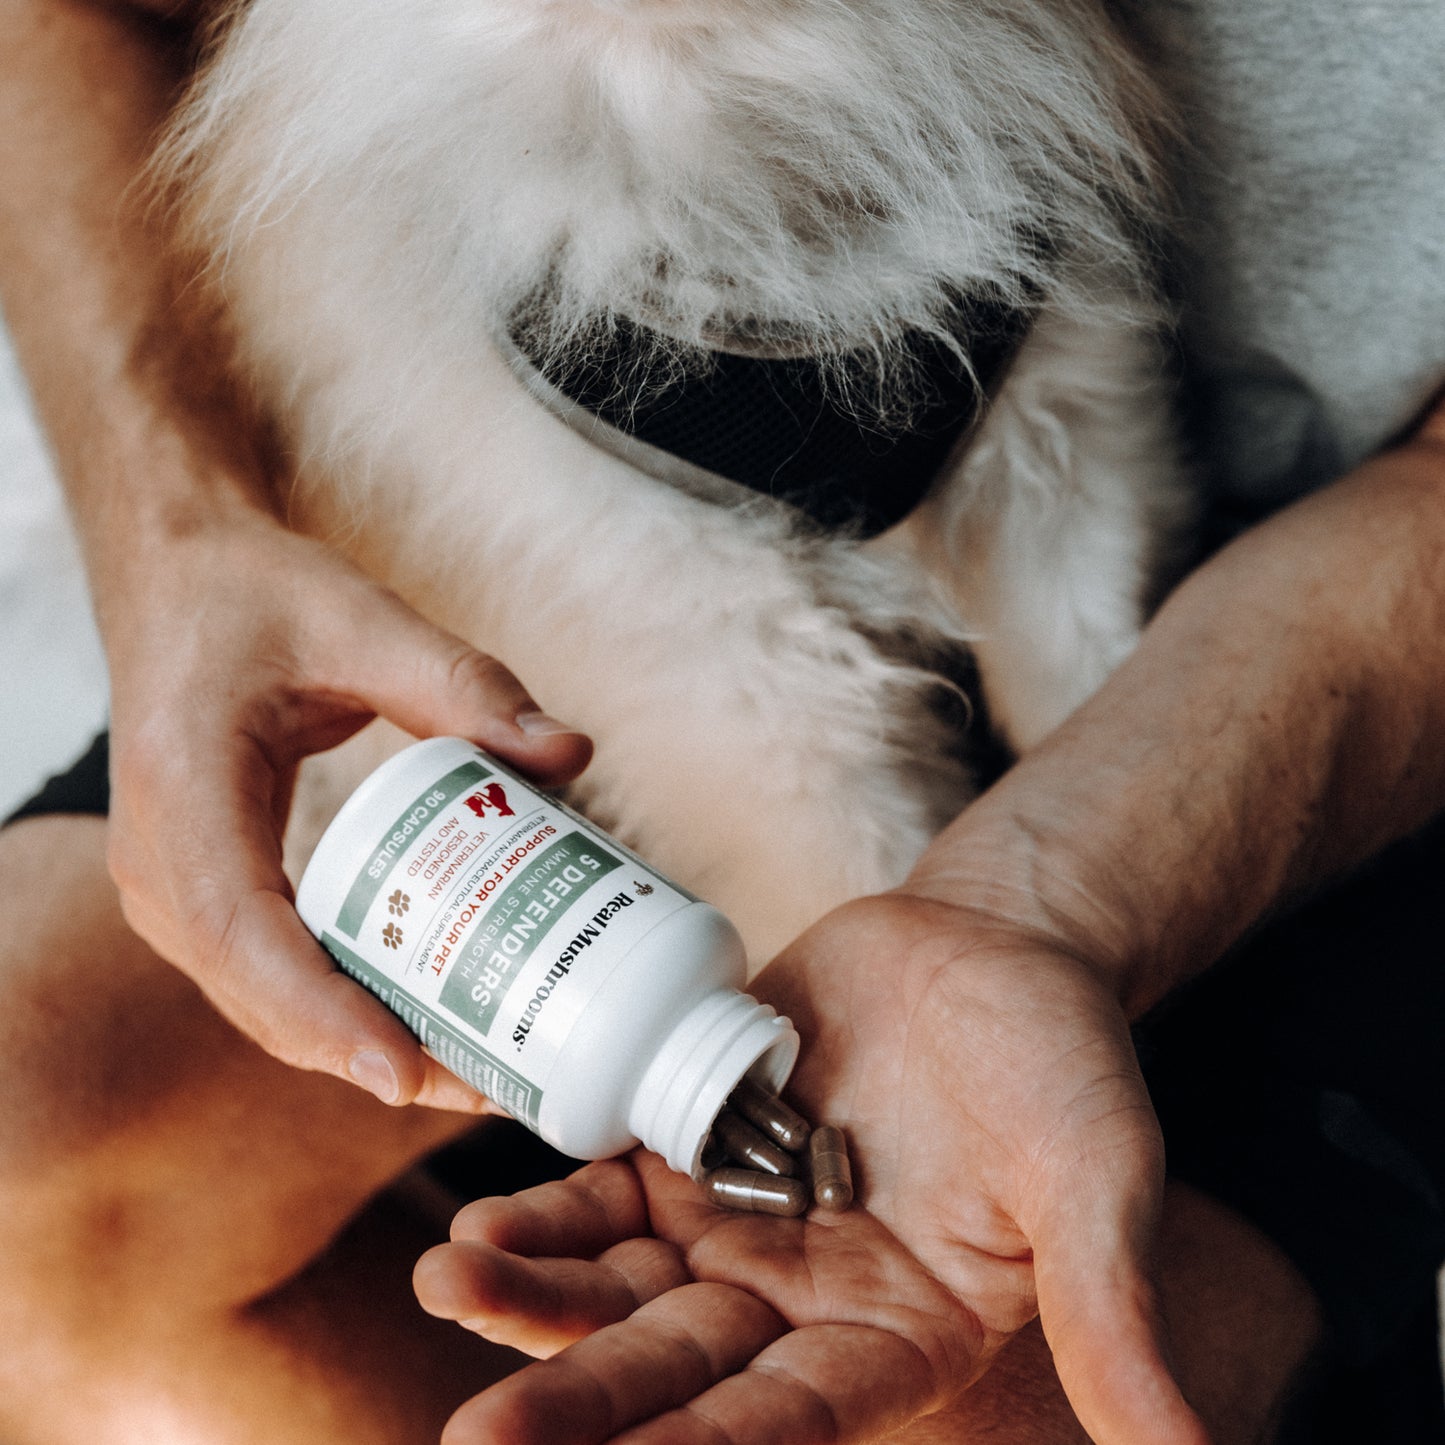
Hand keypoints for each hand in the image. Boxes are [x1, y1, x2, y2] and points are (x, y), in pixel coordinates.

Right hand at [103, 497, 591, 1106]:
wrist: (177, 578)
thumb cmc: (256, 593)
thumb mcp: (363, 620)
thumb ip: (466, 683)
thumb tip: (572, 753)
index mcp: (185, 788)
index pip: (241, 931)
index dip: (320, 1013)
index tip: (406, 1069)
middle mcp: (160, 855)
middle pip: (254, 990)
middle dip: (366, 1051)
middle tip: (486, 1081)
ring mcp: (173, 881)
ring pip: (258, 994)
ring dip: (355, 1042)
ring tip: (472, 1066)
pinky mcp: (204, 886)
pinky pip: (264, 967)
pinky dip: (335, 1005)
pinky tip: (420, 1017)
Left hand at [414, 893, 1210, 1442]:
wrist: (990, 945)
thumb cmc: (1061, 1063)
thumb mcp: (1095, 1181)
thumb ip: (1112, 1314)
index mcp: (896, 1339)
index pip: (788, 1420)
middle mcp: (799, 1302)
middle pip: (676, 1367)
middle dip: (579, 1399)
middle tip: (475, 1437)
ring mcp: (734, 1222)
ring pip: (618, 1283)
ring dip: (534, 1297)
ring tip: (446, 1289)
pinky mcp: (691, 1141)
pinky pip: (605, 1187)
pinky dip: (546, 1208)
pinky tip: (477, 1220)